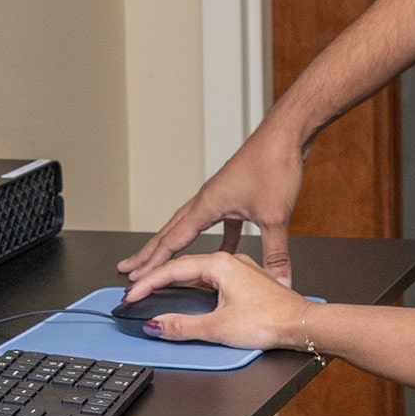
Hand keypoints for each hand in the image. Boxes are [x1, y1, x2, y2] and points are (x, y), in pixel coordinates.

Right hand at [115, 248, 311, 351]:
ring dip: (174, 271)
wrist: (306, 321)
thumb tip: (157, 326)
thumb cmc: (272, 318)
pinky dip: (196, 276)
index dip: (148, 282)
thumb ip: (184, 326)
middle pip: (181, 260)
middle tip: (130, 277)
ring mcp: (238, 265)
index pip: (173, 269)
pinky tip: (197, 282)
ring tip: (155, 277)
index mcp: (219, 262)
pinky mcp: (246, 275)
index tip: (131, 294)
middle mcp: (228, 258)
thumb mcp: (221, 326)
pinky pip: (212, 270)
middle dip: (154, 269)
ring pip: (197, 263)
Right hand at [118, 113, 305, 284]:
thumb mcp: (275, 216)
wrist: (286, 134)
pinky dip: (218, 240)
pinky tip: (225, 253)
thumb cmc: (274, 164)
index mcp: (207, 204)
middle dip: (148, 252)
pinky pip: (220, 223)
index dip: (152, 262)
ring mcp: (221, 196)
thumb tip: (279, 280)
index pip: (172, 240)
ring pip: (189, 225)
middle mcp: (208, 199)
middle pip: (169, 231)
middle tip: (128, 268)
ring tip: (164, 260)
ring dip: (175, 244)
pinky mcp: (236, 195)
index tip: (134, 277)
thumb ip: (275, 253)